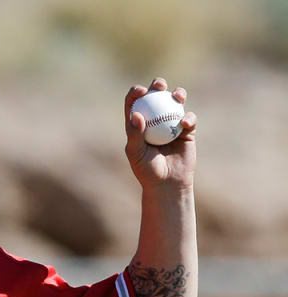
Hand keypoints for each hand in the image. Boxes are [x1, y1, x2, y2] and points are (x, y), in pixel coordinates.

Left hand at [125, 77, 196, 194]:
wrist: (167, 183)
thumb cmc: (147, 170)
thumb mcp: (135, 153)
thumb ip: (135, 134)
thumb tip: (136, 114)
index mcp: (138, 123)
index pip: (134, 102)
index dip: (136, 92)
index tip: (140, 91)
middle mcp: (154, 120)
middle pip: (156, 96)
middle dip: (157, 85)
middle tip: (159, 85)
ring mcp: (171, 123)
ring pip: (175, 102)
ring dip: (177, 93)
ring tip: (177, 95)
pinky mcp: (187, 131)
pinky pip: (189, 119)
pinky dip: (188, 118)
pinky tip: (185, 123)